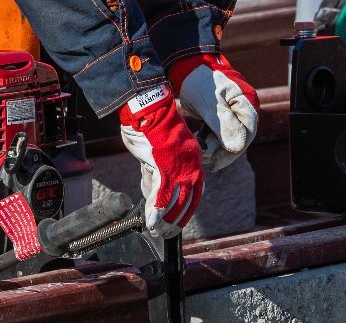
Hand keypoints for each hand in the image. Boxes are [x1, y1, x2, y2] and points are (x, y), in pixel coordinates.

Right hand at [117, 86, 204, 237]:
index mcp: (194, 164)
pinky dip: (154, 212)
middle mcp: (191, 169)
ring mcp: (179, 171)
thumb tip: (154, 186)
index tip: (178, 222)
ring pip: (174, 204)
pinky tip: (151, 223)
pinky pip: (160, 198)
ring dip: (164, 222)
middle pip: (186, 204)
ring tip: (157, 232)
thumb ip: (165, 168)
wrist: (152, 111)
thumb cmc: (156, 128)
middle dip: (176, 222)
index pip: (195, 195)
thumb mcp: (168, 150)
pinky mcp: (164, 170)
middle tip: (167, 233)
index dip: (186, 212)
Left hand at [168, 53, 260, 170]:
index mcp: (246, 102)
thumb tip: (238, 147)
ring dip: (215, 147)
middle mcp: (243, 107)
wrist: (187, 67)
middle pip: (238, 137)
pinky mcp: (223, 114)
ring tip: (199, 153)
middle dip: (221, 150)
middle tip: (205, 160)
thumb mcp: (210, 104)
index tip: (217, 162)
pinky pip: (220, 132)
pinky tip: (199, 145)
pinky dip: (210, 140)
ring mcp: (233, 111)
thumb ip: (225, 125)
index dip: (233, 151)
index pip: (246, 133)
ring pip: (228, 136)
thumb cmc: (199, 82)